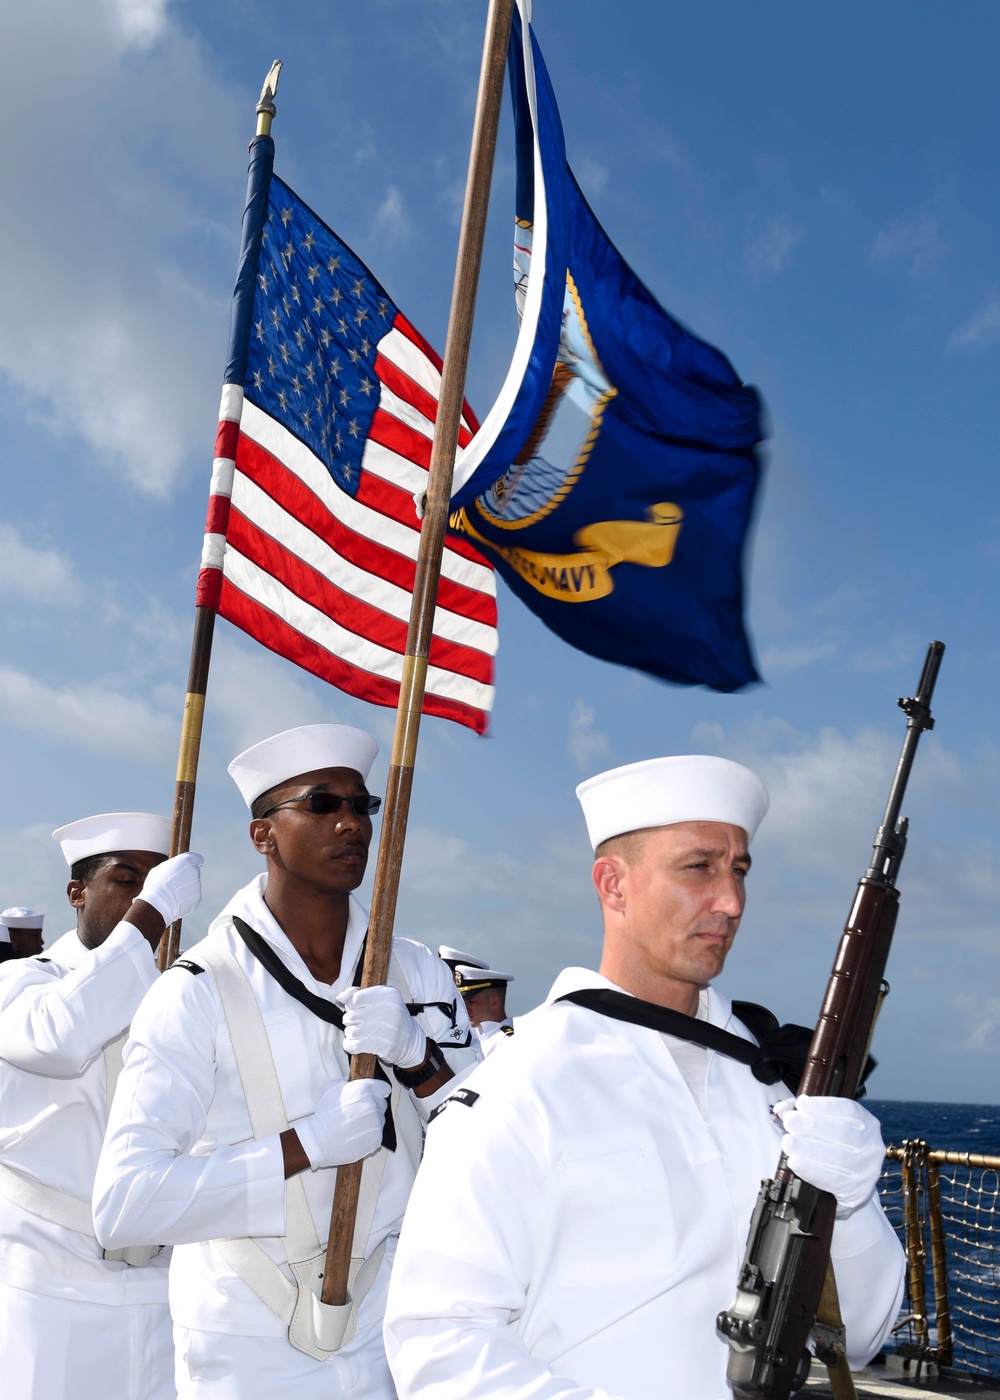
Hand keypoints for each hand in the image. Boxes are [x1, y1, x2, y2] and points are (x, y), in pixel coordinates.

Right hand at [135, 852, 203, 925]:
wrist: (158, 903)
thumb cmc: (156, 885)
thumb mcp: (160, 869)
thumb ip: (172, 866)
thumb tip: (174, 867)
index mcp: (186, 860)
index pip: (197, 859)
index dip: (193, 863)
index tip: (188, 868)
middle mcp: (194, 871)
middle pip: (194, 873)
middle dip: (186, 878)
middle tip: (174, 884)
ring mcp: (197, 885)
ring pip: (193, 886)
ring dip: (186, 889)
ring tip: (172, 894)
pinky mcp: (197, 897)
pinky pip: (192, 897)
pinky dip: (186, 899)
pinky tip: (176, 901)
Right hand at [295, 1079, 390, 1169]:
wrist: (321, 1139)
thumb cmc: (325, 1114)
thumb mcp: (332, 1088)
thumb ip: (347, 1081)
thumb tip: (354, 1081)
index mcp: (365, 1089)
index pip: (384, 1087)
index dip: (378, 1091)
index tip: (374, 1095)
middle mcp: (373, 1104)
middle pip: (382, 1104)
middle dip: (373, 1106)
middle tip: (359, 1112)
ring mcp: (376, 1122)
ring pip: (380, 1119)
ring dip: (372, 1121)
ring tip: (356, 1125)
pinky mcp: (376, 1137)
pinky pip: (378, 1133)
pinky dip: (370, 1134)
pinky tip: (357, 1134)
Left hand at [338, 984, 426, 1068]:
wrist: (409, 1040)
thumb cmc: (391, 1016)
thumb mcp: (381, 998)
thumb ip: (359, 993)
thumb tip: (340, 998)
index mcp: (389, 994)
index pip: (356, 998)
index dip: (352, 1005)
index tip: (358, 1008)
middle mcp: (390, 1010)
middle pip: (352, 1015)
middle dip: (350, 1020)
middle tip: (357, 1022)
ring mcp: (387, 1029)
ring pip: (351, 1031)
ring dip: (351, 1033)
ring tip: (358, 1032)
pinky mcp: (383, 1046)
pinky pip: (354, 1046)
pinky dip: (350, 1045)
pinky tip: (355, 1042)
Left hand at [774, 1094, 885, 1218]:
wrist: (850, 1189)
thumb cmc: (833, 1149)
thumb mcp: (825, 1127)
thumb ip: (804, 1114)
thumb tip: (782, 1108)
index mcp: (867, 1123)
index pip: (848, 1110)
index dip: (824, 1106)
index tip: (801, 1103)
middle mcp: (872, 1145)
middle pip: (841, 1133)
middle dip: (811, 1126)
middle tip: (789, 1122)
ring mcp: (868, 1169)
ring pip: (837, 1156)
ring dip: (808, 1148)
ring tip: (787, 1142)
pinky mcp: (859, 1190)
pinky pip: (833, 1179)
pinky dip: (811, 1170)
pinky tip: (794, 1163)